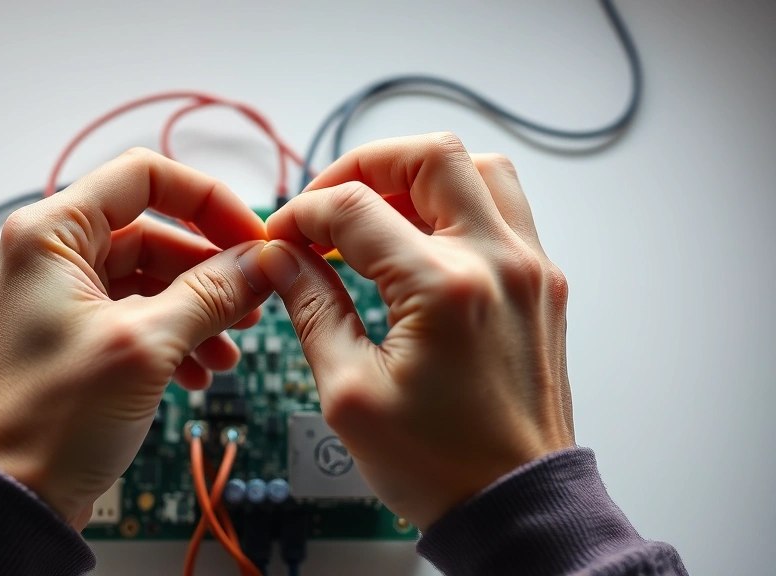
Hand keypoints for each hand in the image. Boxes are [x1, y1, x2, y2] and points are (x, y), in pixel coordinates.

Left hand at [0, 148, 272, 528]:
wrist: (13, 497)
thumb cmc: (52, 421)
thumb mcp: (146, 346)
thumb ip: (212, 293)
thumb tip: (262, 262)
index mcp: (49, 234)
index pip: (144, 176)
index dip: (208, 200)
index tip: (251, 237)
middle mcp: (49, 255)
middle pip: (153, 231)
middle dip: (210, 269)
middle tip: (254, 300)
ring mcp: (60, 297)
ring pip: (150, 278)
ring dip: (199, 308)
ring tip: (232, 348)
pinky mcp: (73, 334)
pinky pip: (137, 314)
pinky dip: (176, 335)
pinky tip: (201, 372)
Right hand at [257, 134, 574, 529]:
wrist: (514, 505)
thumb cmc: (438, 465)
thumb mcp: (350, 392)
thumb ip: (312, 308)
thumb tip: (281, 258)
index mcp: (445, 289)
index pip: (356, 208)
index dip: (304, 214)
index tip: (281, 238)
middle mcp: (500, 263)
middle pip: (432, 154)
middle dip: (366, 165)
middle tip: (328, 203)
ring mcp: (531, 270)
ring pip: (480, 170)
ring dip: (420, 176)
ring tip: (376, 213)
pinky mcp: (542, 285)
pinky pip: (503, 210)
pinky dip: (456, 205)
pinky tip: (418, 242)